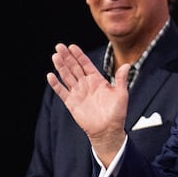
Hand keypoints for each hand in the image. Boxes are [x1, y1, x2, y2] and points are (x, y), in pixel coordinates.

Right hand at [47, 43, 128, 163]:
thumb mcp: (121, 94)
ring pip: (67, 76)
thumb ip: (121, 79)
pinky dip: (56, 84)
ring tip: (55, 56)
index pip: (85, 64)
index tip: (72, 46)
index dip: (79, 55)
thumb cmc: (117, 113)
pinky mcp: (72, 103)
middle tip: (59, 46)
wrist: (108, 130)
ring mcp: (78, 93)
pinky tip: (50, 76)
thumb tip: (127, 65)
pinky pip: (62, 92)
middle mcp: (86, 84)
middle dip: (67, 57)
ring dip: (60, 67)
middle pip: (74, 67)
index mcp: (97, 80)